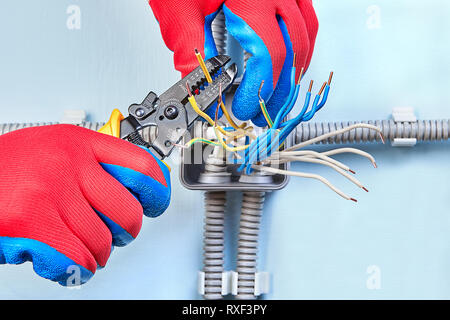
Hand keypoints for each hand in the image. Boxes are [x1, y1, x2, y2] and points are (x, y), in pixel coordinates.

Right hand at [0, 125, 170, 285]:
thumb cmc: (8, 171)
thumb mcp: (55, 151)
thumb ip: (93, 165)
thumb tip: (137, 187)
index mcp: (78, 142)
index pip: (142, 166)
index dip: (157, 192)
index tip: (155, 204)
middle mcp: (67, 163)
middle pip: (128, 212)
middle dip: (123, 234)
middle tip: (112, 235)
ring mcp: (49, 192)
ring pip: (102, 242)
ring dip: (94, 254)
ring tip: (74, 245)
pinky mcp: (30, 223)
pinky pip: (77, 260)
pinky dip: (76, 269)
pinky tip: (63, 260)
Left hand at [149, 0, 317, 126]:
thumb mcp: (178, 8)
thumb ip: (189, 49)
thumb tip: (199, 85)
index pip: (268, 55)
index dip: (260, 90)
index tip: (246, 108)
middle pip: (294, 48)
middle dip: (281, 87)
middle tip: (266, 109)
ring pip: (307, 32)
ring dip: (296, 67)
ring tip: (281, 90)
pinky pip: (306, 16)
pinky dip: (301, 42)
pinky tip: (290, 55)